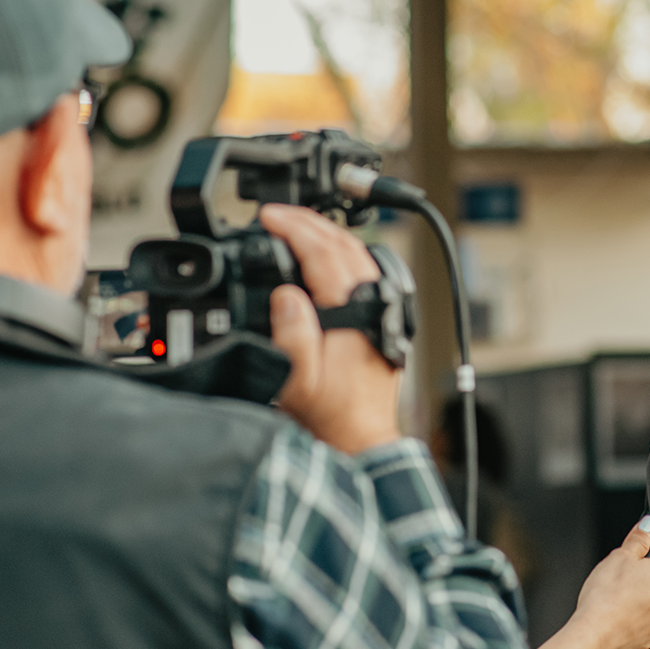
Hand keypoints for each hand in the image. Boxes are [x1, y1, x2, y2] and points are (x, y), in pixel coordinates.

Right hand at [261, 204, 400, 454]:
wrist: (360, 436)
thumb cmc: (329, 414)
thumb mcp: (297, 381)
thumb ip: (292, 336)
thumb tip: (287, 295)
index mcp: (354, 311)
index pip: (324, 252)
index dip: (294, 227)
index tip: (267, 215)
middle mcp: (374, 303)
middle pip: (345, 243)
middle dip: (308, 221)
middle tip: (276, 212)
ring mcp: (382, 307)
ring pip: (358, 253)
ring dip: (326, 234)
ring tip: (293, 225)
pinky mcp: (382, 316)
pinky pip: (363, 269)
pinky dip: (340, 253)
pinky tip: (322, 256)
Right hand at [530, 518, 649, 648]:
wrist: (594, 636)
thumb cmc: (606, 597)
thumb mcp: (619, 557)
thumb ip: (638, 539)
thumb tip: (649, 525)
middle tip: (628, 571)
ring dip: (644, 596)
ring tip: (619, 595)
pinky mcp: (649, 637)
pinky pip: (646, 620)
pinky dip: (635, 616)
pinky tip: (618, 613)